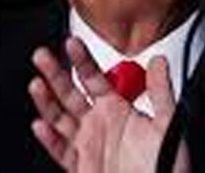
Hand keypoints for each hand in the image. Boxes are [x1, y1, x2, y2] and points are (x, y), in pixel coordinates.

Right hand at [29, 37, 189, 172]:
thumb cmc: (167, 166)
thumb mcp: (168, 123)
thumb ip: (161, 91)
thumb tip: (159, 60)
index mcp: (118, 110)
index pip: (94, 78)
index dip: (82, 60)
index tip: (71, 43)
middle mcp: (100, 125)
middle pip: (70, 94)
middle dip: (55, 74)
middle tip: (42, 55)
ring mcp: (88, 146)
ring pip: (60, 119)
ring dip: (47, 102)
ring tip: (37, 83)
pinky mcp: (81, 168)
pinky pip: (61, 151)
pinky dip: (50, 139)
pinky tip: (41, 125)